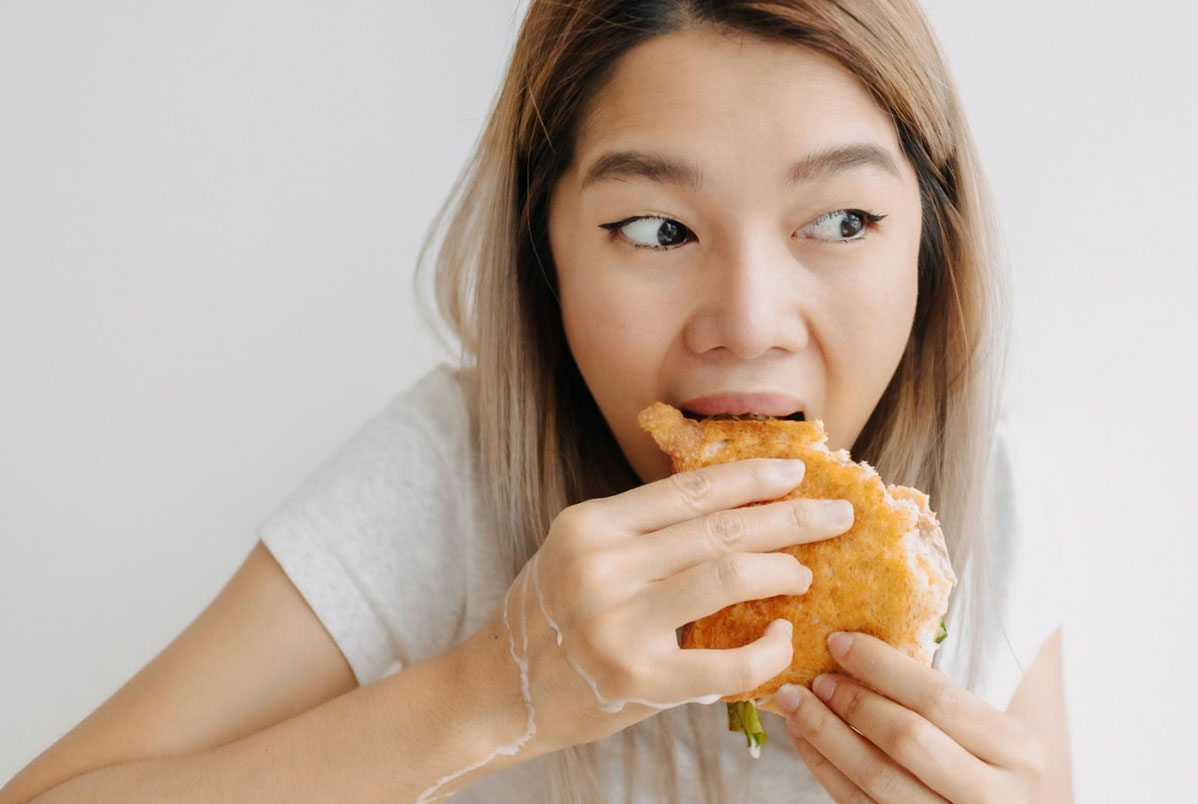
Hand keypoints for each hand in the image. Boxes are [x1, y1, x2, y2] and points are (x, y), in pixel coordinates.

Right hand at [468, 457, 854, 755]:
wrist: (495, 693)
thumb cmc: (548, 618)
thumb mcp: (579, 554)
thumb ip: (640, 533)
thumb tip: (731, 510)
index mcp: (590, 526)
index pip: (687, 490)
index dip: (749, 478)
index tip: (794, 472)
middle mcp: (601, 565)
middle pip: (718, 527)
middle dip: (789, 517)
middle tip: (835, 514)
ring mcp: (618, 621)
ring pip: (726, 576)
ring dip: (781, 568)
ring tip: (807, 571)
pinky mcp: (636, 677)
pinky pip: (725, 660)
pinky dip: (765, 649)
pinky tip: (781, 637)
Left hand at [776, 631, 1045, 802]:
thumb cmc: (987, 765)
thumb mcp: (988, 731)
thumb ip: (938, 700)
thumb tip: (854, 650)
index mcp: (1017, 750)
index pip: (938, 698)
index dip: (881, 666)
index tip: (839, 642)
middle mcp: (993, 795)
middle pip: (907, 738)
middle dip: (852, 702)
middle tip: (816, 678)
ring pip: (876, 777)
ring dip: (825, 735)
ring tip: (796, 704)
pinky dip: (824, 768)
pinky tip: (805, 739)